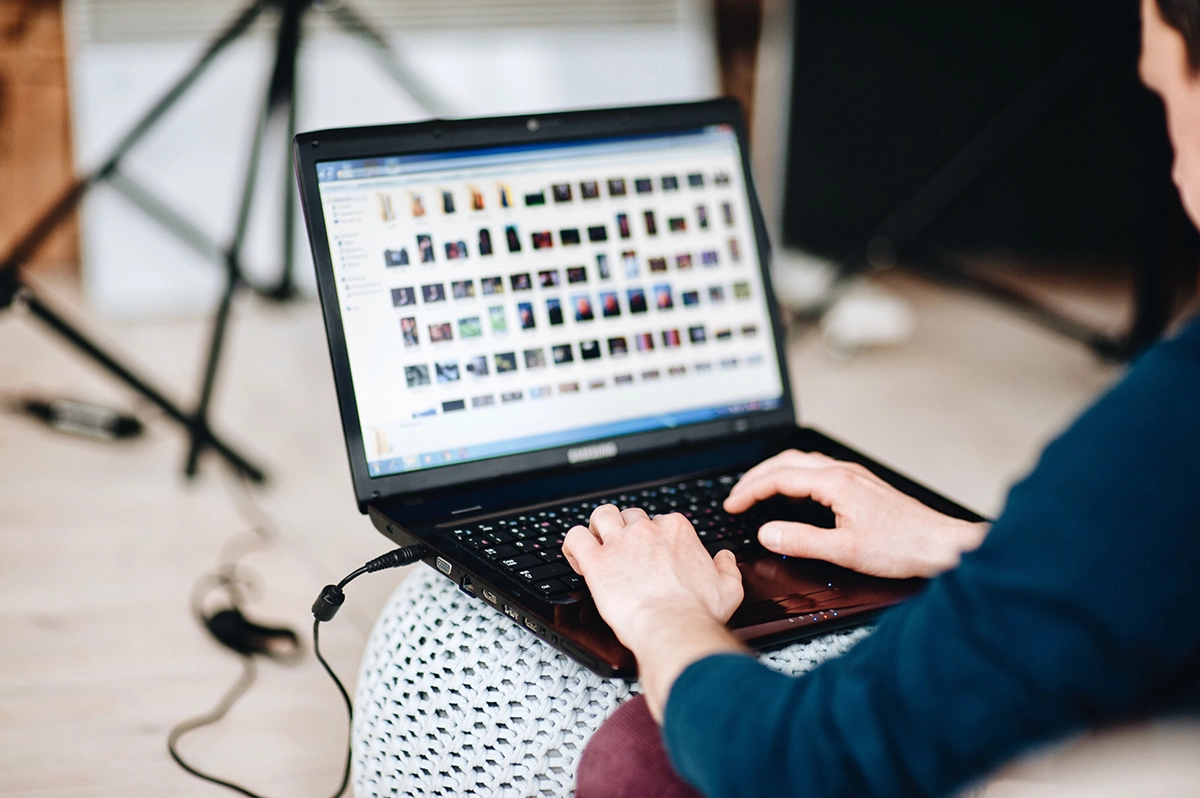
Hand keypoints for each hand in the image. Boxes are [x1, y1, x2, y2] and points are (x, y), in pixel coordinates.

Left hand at [563, 505, 746, 721]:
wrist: (672, 627)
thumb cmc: (697, 612)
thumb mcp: (729, 588)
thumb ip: (728, 568)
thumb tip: (724, 557)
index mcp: (677, 531)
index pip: (660, 521)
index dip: (654, 538)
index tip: (652, 555)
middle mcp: (646, 531)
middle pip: (631, 516)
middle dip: (627, 530)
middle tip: (625, 551)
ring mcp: (620, 543)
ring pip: (602, 515)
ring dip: (599, 527)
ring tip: (599, 544)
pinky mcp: (597, 561)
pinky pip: (575, 538)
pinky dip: (573, 544)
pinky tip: (577, 557)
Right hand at [724, 450, 988, 578]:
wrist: (941, 544)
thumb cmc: (902, 546)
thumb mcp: (844, 551)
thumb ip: (801, 541)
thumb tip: (767, 534)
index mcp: (835, 482)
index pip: (779, 477)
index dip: (750, 490)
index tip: (733, 504)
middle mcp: (843, 473)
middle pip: (786, 462)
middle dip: (756, 477)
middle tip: (737, 496)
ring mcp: (853, 476)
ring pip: (802, 463)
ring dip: (774, 474)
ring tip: (757, 491)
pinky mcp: (861, 485)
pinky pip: (816, 471)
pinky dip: (793, 478)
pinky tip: (794, 494)